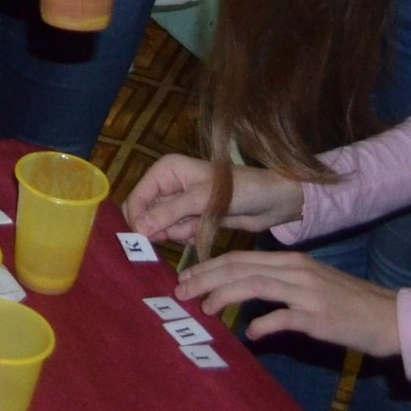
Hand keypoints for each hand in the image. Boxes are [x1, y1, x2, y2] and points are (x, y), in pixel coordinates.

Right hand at [125, 153, 305, 243]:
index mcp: (166, 171)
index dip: (138, 219)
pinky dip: (187, 236)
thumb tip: (139, 229)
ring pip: (161, 226)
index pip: (138, 197)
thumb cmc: (240, 190)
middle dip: (159, 228)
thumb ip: (169, 213)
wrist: (273, 202)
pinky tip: (203, 230)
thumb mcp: (202, 199)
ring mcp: (180, 203)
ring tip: (198, 227)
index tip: (147, 239)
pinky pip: (177, 233)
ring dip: (177, 233)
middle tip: (179, 232)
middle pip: (146, 213)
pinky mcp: (192, 218)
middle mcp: (169, 185)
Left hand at [177, 250, 401, 356]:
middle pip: (238, 268)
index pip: (239, 258)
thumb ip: (278, 284)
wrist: (392, 316)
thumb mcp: (311, 283)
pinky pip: (283, 317)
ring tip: (205, 309)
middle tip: (181, 292)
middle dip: (205, 279)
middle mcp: (295, 270)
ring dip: (223, 296)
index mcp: (291, 261)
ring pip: (253, 285)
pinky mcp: (319, 317)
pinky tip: (251, 333)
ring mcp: (307, 292)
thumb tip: (245, 294)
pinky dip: (263, 323)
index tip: (186, 278)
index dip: (208, 267)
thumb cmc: (350, 302)